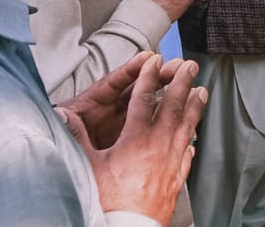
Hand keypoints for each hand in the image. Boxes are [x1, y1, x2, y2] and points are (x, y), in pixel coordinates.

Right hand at [60, 55, 206, 225]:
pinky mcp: (176, 179)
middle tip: (189, 66)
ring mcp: (172, 162)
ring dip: (195, 106)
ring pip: (187, 126)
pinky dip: (190, 140)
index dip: (148, 77)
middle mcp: (159, 146)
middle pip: (174, 107)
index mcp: (137, 138)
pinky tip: (193, 138)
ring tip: (202, 91)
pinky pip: (187, 153)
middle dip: (182, 83)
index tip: (154, 61)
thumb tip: (62, 117)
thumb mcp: (88, 166)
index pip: (144, 99)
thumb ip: (77, 138)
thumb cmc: (110, 202)